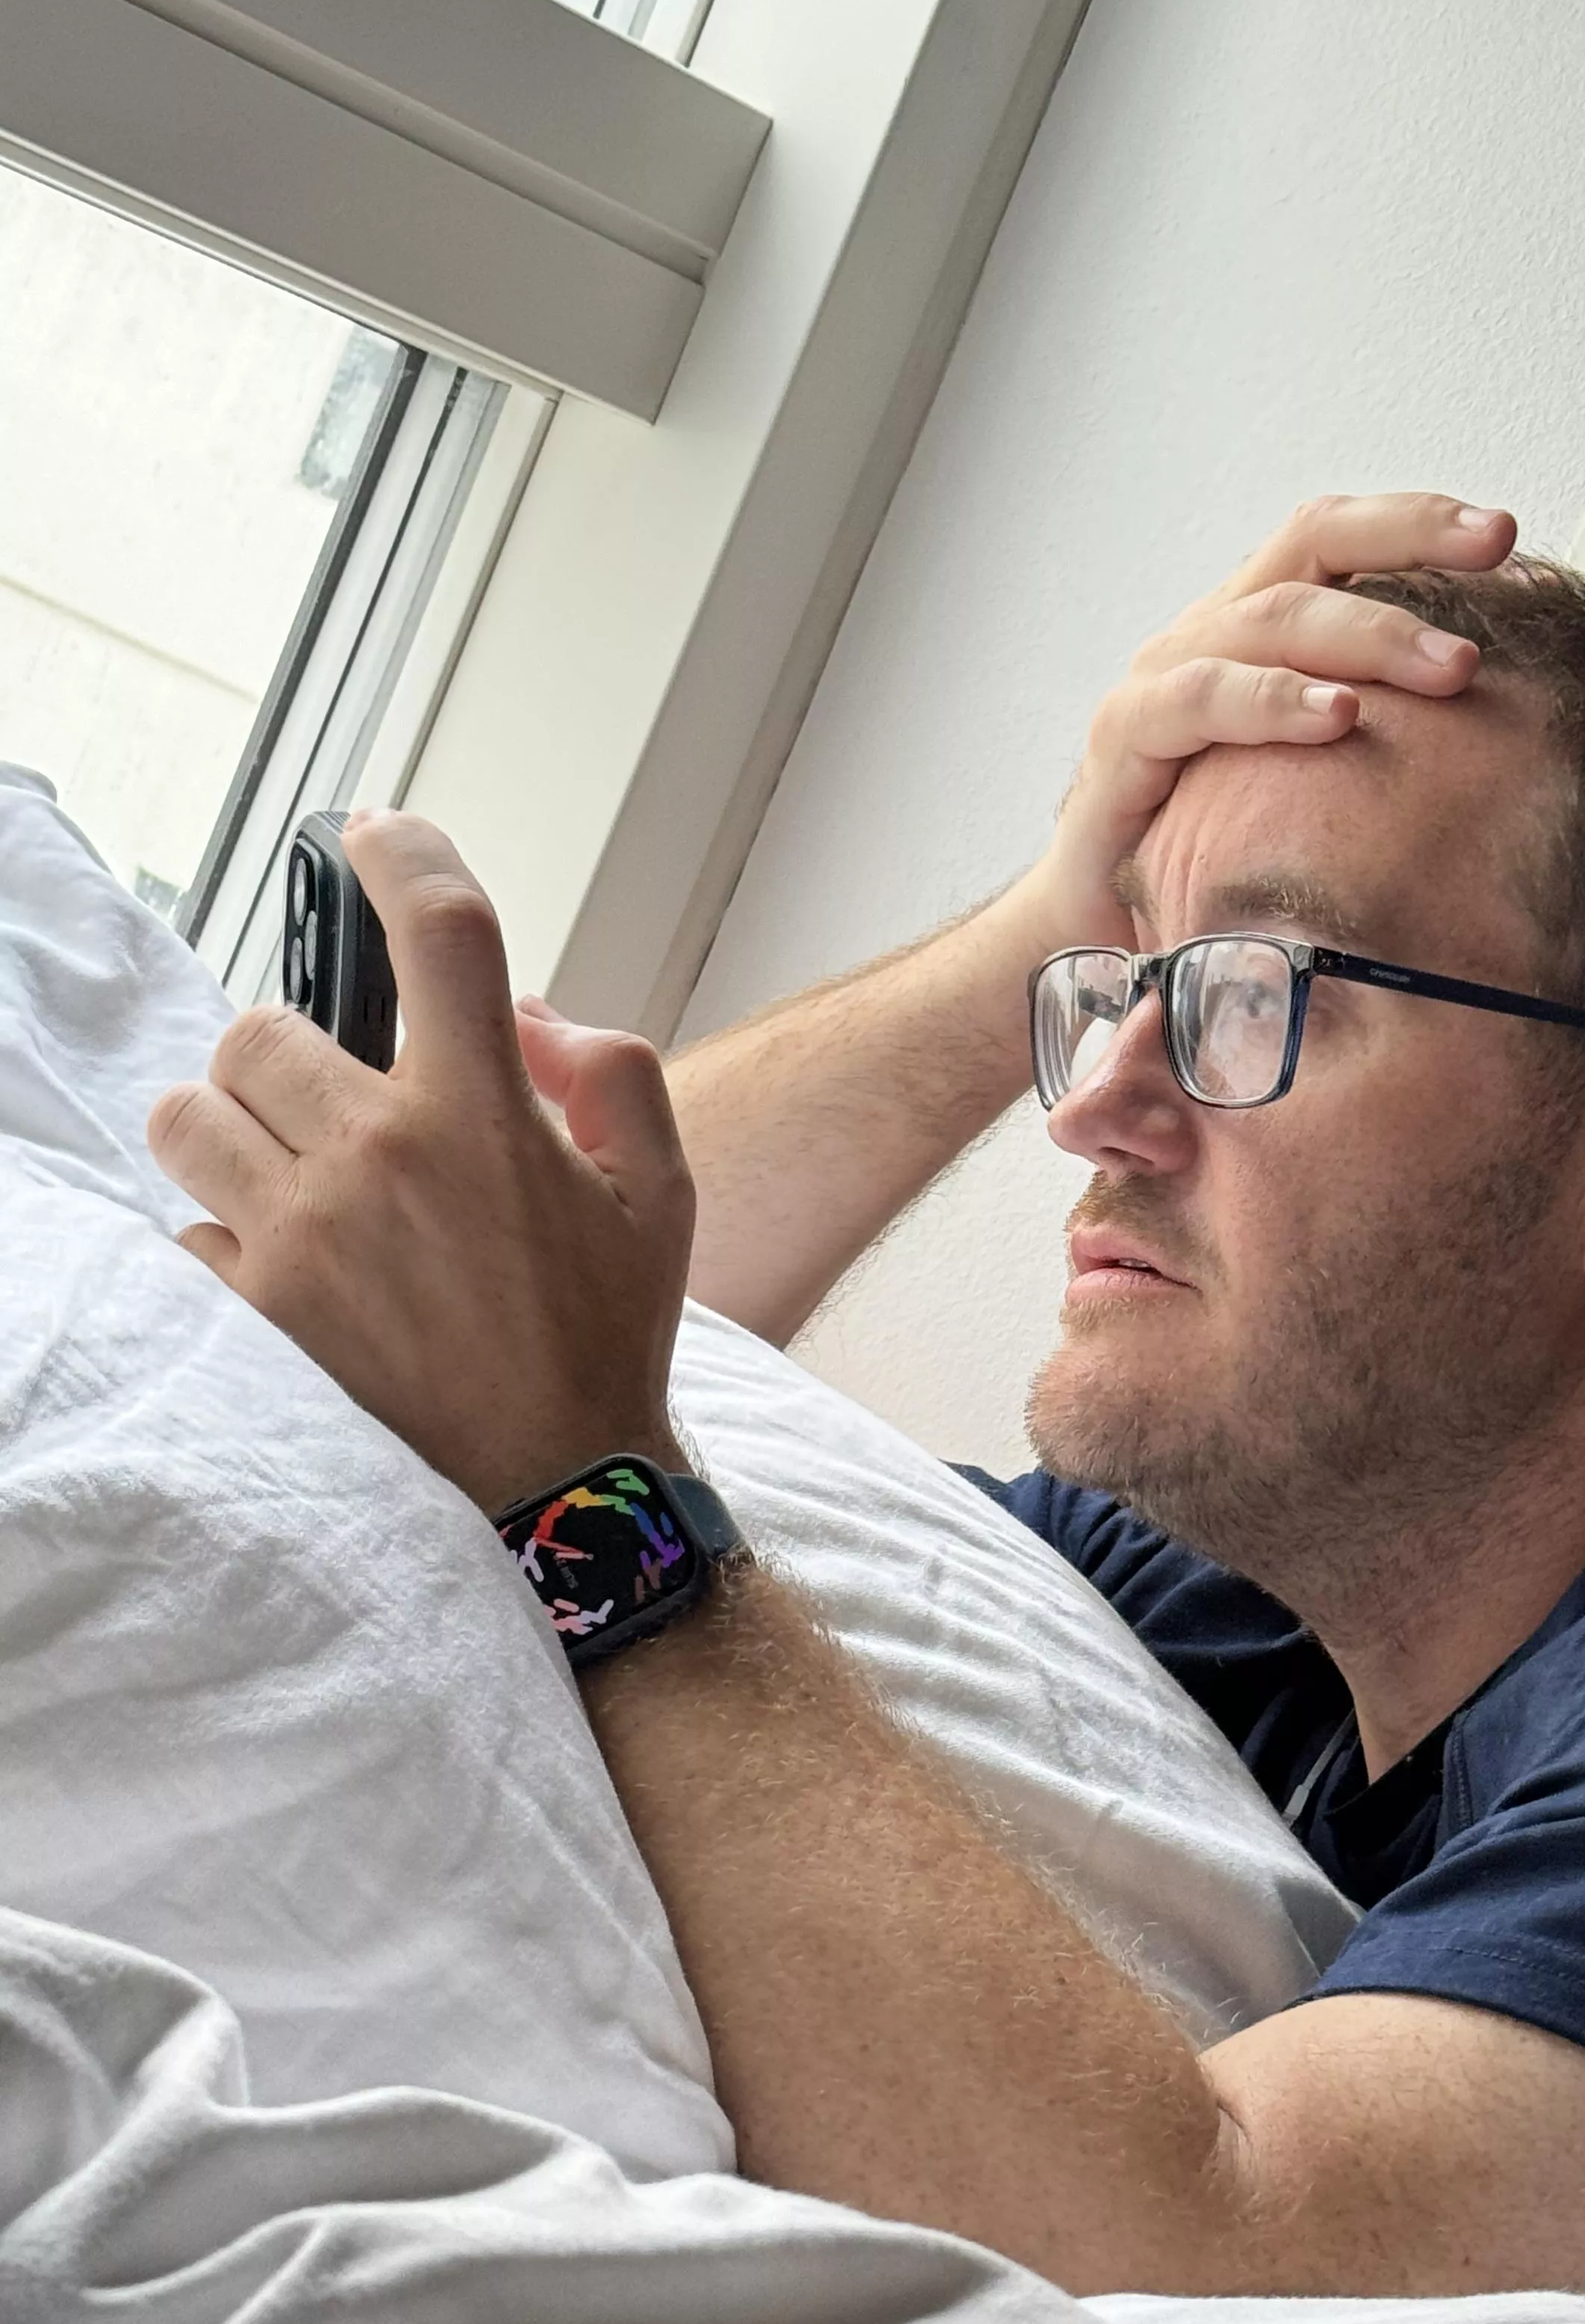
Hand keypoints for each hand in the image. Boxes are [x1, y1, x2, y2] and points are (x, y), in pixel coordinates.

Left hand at [147, 811, 693, 1513]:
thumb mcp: (660, 1192)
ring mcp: (305, 1239)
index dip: (403, 851)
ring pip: (192, 1116)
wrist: (557, 1490)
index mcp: (484, 1114)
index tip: (375, 834)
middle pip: (260, 1027)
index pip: (440, 928)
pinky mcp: (257, 1316)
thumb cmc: (606, 1337)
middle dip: (293, 1054)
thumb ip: (609, 1072)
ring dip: (232, 1130)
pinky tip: (285, 1268)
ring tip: (283, 1172)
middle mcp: (382, 1159)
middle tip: (334, 1103)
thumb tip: (524, 1016)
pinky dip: (224, 1239)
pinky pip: (186, 1232)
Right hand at [1023, 490, 1517, 948]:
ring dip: (1369, 635)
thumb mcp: (1311, 782)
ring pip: (1270, 618)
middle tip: (1501, 556)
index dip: (1421, 523)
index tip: (1509, 535)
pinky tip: (1339, 717)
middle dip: (1414, 545)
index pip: (1340, 540)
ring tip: (1452, 667)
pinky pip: (1201, 700)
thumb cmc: (1214, 850)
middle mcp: (1209, 633)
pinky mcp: (1123, 741)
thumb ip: (1380, 739)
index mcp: (1258, 628)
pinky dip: (1274, 702)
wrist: (1093, 925)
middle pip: (1311, 546)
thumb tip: (1511, 729)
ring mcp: (1161, 679)